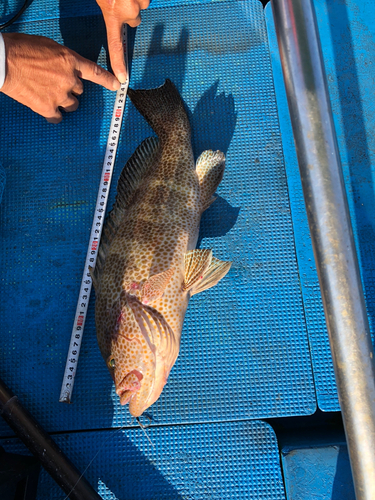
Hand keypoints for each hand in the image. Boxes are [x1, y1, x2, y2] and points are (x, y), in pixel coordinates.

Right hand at [1, 33, 120, 122]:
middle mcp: (69, 79)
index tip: (117, 85)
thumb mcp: (47, 46)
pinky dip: (52, 115)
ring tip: (49, 94)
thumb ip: (62, 59)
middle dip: (70, 89)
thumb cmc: (20, 49)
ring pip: (72, 106)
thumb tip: (64, 68)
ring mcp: (60, 95)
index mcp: (70, 60)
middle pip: (80, 91)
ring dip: (64, 102)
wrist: (3, 62)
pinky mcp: (48, 107)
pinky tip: (45, 108)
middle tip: (54, 84)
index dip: (107, 80)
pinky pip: (57, 118)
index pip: (95, 72)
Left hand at [96, 0, 149, 81]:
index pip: (116, 45)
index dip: (119, 63)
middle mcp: (129, 11)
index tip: (122, 77)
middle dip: (128, 11)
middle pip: (134, 20)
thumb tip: (109, 12)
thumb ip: (105, 7)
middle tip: (120, 0)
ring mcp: (140, 2)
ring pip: (140, 7)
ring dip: (132, 0)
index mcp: (113, 13)